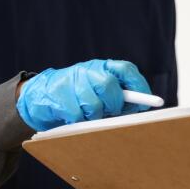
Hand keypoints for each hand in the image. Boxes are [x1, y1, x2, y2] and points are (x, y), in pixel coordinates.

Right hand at [17, 60, 151, 131]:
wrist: (41, 94)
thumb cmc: (77, 95)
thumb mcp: (97, 89)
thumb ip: (117, 95)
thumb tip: (138, 107)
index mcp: (101, 67)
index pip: (126, 69)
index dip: (139, 85)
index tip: (148, 102)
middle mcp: (87, 70)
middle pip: (109, 86)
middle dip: (113, 104)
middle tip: (110, 112)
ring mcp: (71, 81)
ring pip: (93, 104)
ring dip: (94, 116)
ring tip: (88, 115)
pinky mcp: (58, 95)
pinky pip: (76, 115)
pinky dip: (78, 121)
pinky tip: (74, 117)